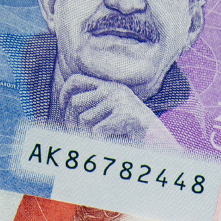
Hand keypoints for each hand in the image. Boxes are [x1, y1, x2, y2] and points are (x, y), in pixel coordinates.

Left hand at [58, 75, 177, 146]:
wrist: (157, 138)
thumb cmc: (130, 128)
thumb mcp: (112, 109)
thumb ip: (94, 104)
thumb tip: (65, 108)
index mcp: (110, 86)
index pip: (76, 80)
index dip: (64, 93)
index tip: (63, 107)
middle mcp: (114, 90)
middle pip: (76, 102)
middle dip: (70, 120)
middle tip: (73, 131)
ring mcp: (120, 102)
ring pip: (84, 119)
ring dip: (87, 133)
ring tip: (100, 136)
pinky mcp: (124, 115)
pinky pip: (97, 130)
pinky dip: (100, 140)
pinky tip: (110, 139)